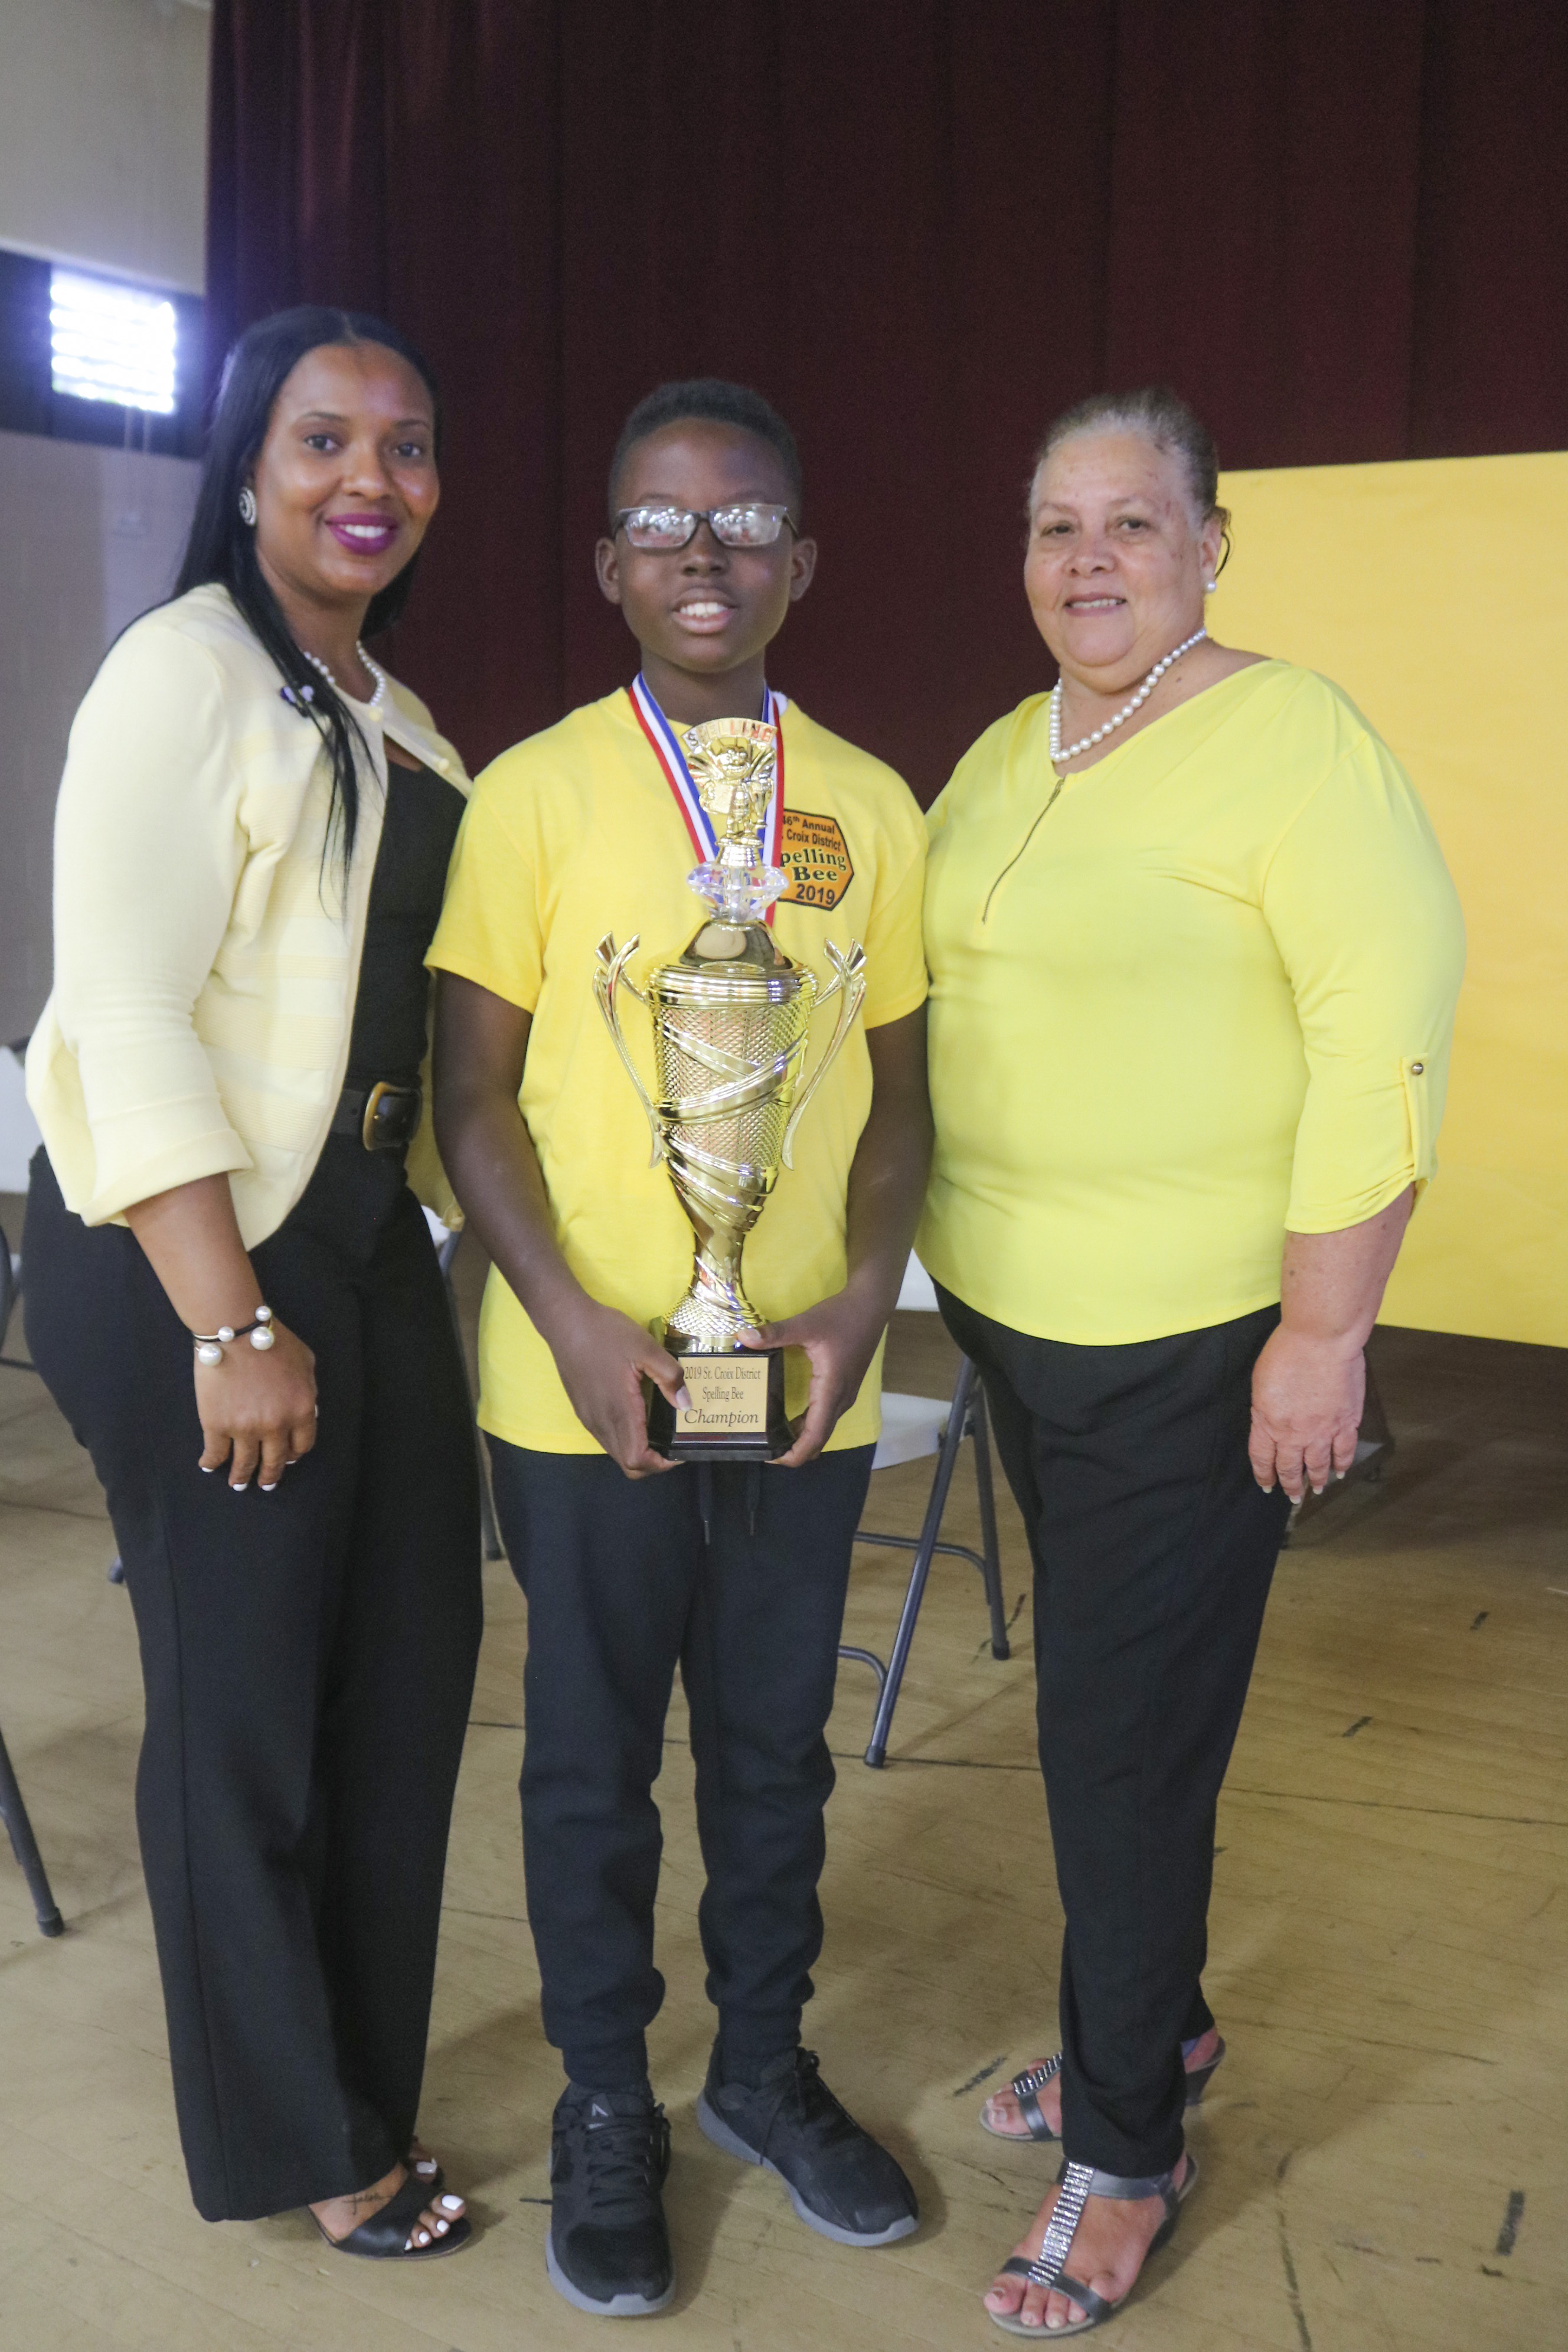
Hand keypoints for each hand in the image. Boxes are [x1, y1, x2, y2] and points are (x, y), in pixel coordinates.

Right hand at [196, 1320, 317, 1490]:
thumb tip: (308, 1410)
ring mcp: (245, 1428)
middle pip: (275, 1460)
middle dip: (270, 1475)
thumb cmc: (272, 1339)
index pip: (302, 1445)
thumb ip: (309, 1389)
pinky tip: (208, 1466)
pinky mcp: (217, 1425)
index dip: (294, 1454)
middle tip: (265, 1484)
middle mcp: (276, 1425)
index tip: (287, 1458)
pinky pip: (215, 1453)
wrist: (235, 1331)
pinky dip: (211, 1463)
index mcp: (301, 1410)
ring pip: (245, 1463)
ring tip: (238, 1483)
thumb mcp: (306, 1361)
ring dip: (241, 1476)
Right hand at [546, 1295, 686, 1477]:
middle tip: (672, 1443)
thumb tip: (686, 1405)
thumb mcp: (646, 1348)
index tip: (678, 1451)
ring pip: (615, 1452)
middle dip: (652, 1463)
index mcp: (619, 1411)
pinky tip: (637, 1416)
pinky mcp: (583, 1411)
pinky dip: (625, 1439)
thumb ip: (670, 1377)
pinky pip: (606, 1438)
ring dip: (638, 1451)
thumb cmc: (606, 1333)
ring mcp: (589, 1418)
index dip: (660, 1464)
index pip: (637, 1460)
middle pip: (627, 1465)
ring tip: (658, 1431)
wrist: (565, 1322)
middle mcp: (601, 1422)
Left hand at [747, 1281, 888, 1466]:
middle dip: (794, 1450)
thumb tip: (743, 1338)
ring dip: (801, 1439)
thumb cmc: (843, 1316)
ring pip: (823, 1429)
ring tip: (771, 1436)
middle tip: (763, 1448)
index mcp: (831, 1390)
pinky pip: (825, 1417)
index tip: (770, 1457)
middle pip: (819, 1439)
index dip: (794, 1453)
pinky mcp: (844, 1388)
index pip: (815, 1436)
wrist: (871, 1306)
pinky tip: (788, 1419)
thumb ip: (775, 1333)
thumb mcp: (807, 1323)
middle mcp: (841, 1399)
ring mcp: (844, 1395)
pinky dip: (808, 1425)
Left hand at [1248, 1325, 1365, 1501]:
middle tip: (1293, 1497)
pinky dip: (1342, 1465)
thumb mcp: (1261, 1381)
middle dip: (1291, 1485)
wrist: (1321, 1340)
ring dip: (1316, 1480)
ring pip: (1318, 1465)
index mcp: (1268, 1422)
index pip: (1263, 1458)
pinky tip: (1341, 1473)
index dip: (1265, 1475)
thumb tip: (1271, 1421)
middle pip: (1291, 1467)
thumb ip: (1265, 1407)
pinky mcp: (1347, 1421)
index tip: (1267, 1486)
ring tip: (1316, 1491)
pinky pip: (1344, 1451)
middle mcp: (1294, 1433)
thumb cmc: (1286, 1351)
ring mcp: (1323, 1430)